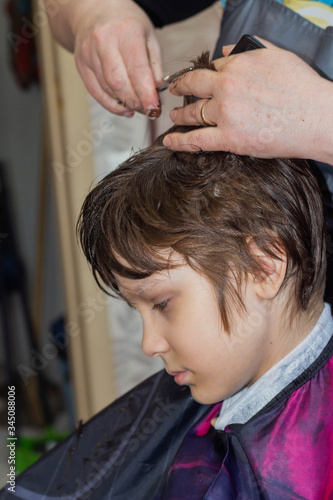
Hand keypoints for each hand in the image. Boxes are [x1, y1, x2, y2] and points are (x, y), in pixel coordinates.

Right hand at [50, 0, 162, 116]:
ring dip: (125, 104)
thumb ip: (154, 64)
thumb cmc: (126, 23)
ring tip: (138, 106)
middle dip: (135, 102)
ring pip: (107, 90)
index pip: (137, 70)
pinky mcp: (81, 65)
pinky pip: (95, 92)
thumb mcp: (148, 35)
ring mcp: (88, 54)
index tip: (154, 108)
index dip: (146, 94)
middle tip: (148, 110)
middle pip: (119, 83)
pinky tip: (123, 108)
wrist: (94, 10)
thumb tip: (155, 91)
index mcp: (125, 32)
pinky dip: (111, 105)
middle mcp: (103, 41)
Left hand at [163, 40, 332, 163]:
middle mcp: (227, 86)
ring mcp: (226, 113)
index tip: (197, 80)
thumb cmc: (303, 88)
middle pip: (194, 86)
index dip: (204, 74)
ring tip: (174, 118)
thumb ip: (250, 49)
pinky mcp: (229, 138)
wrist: (316, 117)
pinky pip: (197, 140)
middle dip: (181, 88)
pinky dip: (180, 142)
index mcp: (238, 64)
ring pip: (193, 113)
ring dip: (180, 115)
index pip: (212, 67)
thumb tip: (227, 47)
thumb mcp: (278, 56)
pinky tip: (169, 142)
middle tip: (174, 91)